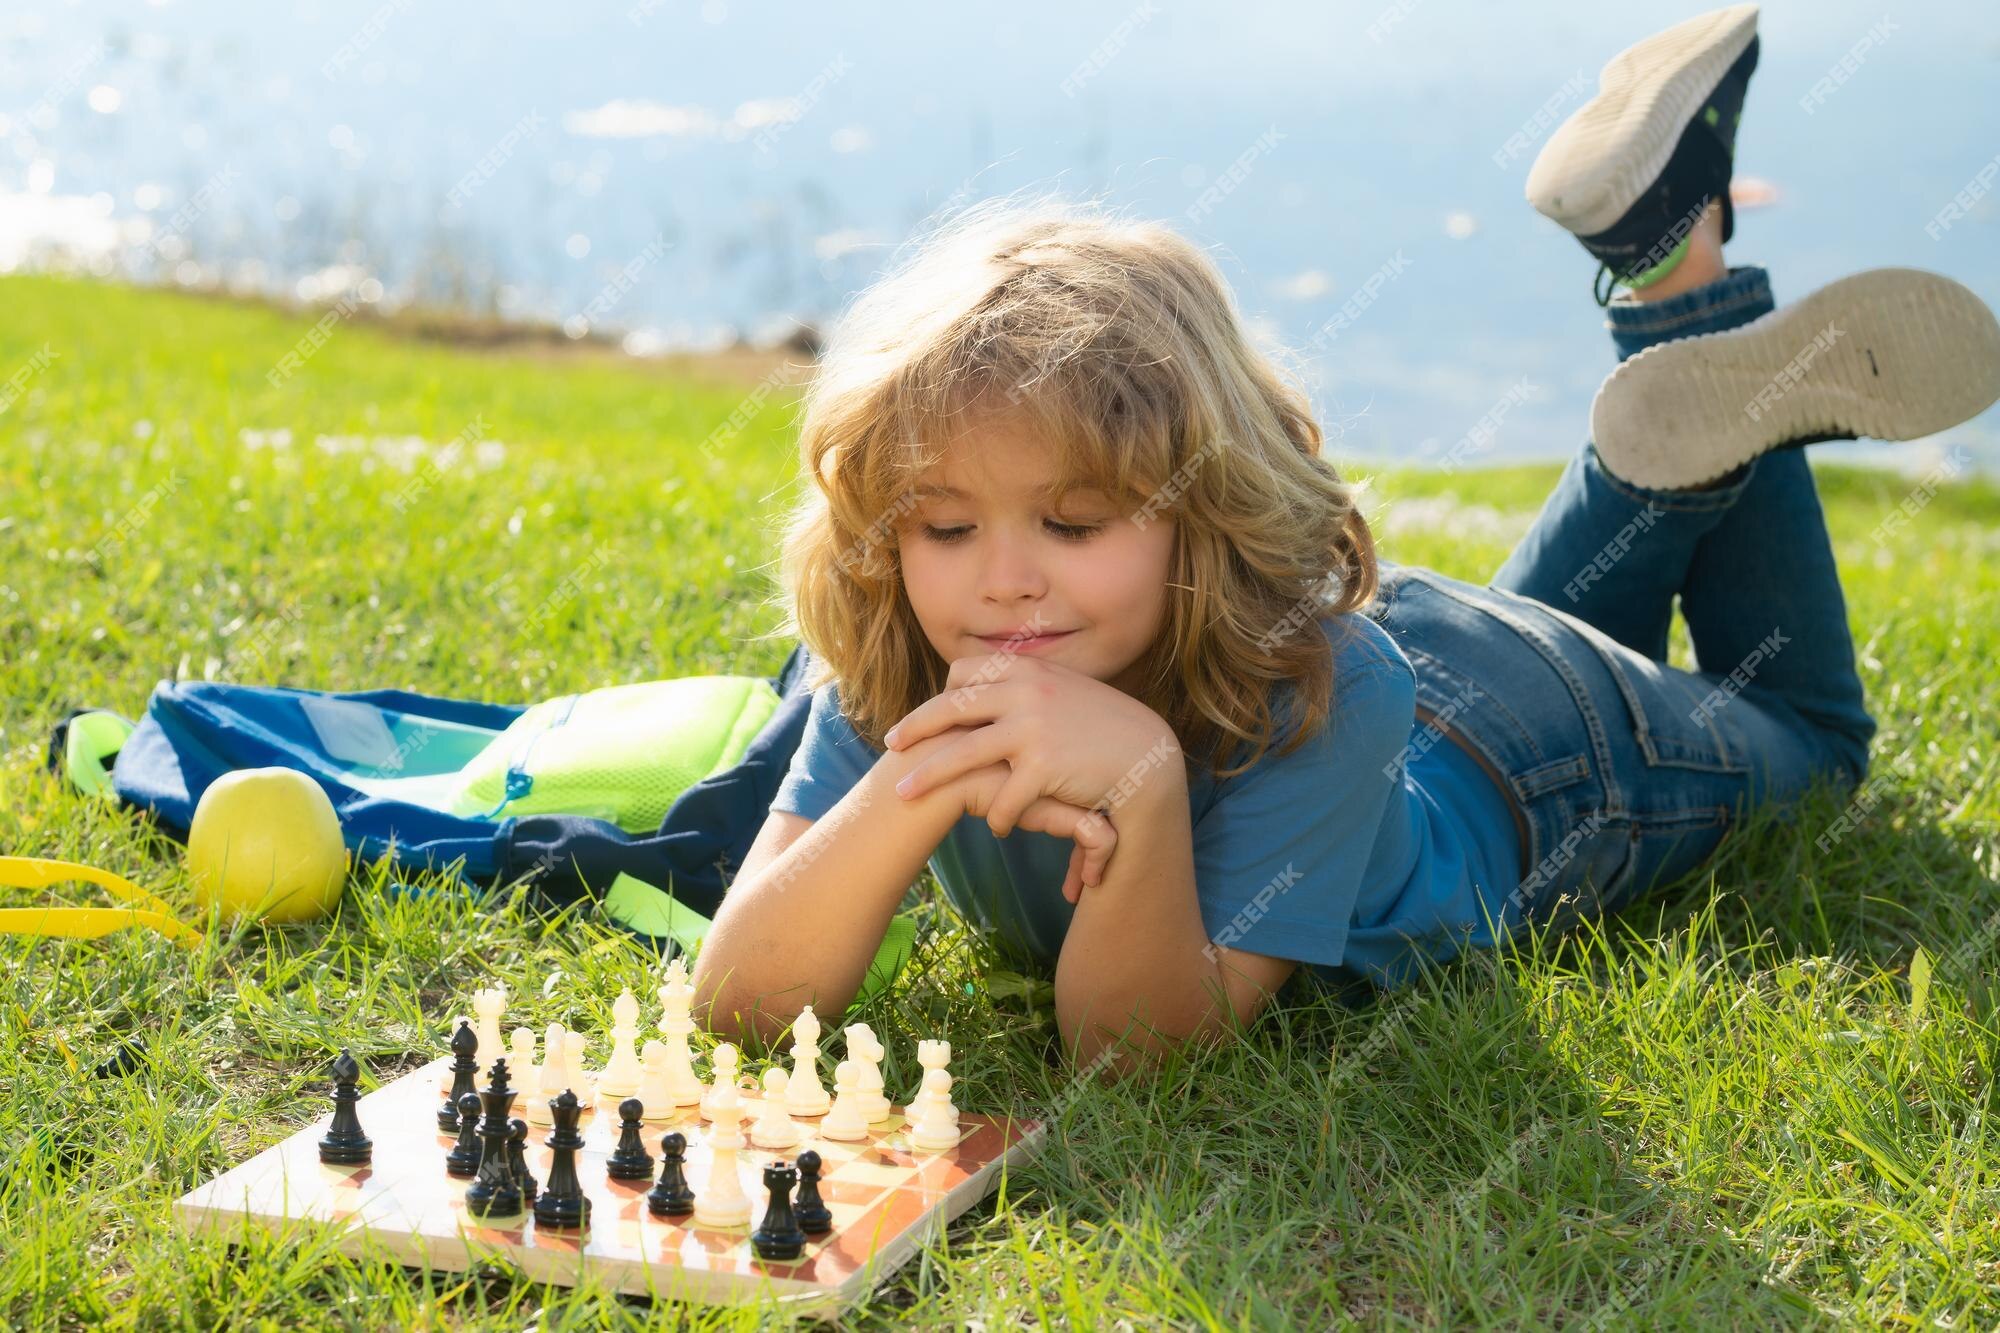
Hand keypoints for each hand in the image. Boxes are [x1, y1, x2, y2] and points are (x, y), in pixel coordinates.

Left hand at [882, 654, 1178, 885]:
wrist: (1148, 754)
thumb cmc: (1107, 725)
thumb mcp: (1066, 689)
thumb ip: (1030, 684)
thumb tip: (994, 682)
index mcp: (1027, 669)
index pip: (965, 673)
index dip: (942, 694)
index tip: (927, 714)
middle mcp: (1025, 691)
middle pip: (950, 708)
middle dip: (915, 727)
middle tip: (891, 743)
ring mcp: (1032, 728)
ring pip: (963, 754)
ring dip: (929, 777)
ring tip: (904, 793)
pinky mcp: (1043, 766)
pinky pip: (1005, 796)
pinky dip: (998, 815)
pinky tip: (997, 826)